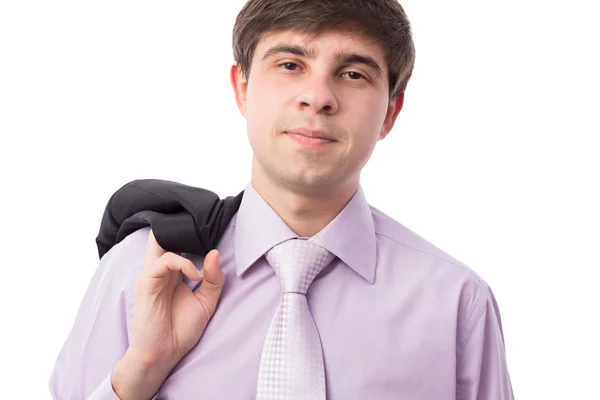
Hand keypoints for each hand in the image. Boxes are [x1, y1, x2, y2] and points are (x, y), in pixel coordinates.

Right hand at [129, 229, 224, 366]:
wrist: (163, 354)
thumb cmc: (181, 330)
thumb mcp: (206, 302)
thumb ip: (213, 279)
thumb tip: (215, 253)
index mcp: (174, 274)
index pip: (179, 244)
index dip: (191, 234)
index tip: (210, 229)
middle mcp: (162, 271)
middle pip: (166, 237)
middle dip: (181, 228)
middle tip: (201, 224)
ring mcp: (153, 275)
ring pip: (163, 243)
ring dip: (184, 242)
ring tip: (201, 253)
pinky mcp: (147, 283)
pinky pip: (163, 262)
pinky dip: (182, 263)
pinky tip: (195, 276)